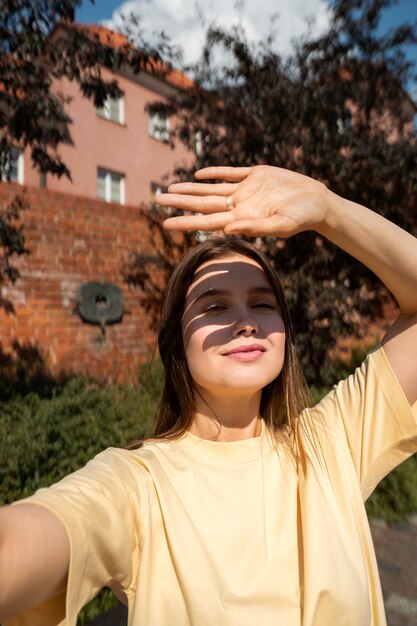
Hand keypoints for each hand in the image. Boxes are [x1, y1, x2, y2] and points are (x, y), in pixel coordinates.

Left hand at [156, 165, 329, 236]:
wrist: (318, 201)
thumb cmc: (302, 218)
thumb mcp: (281, 225)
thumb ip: (256, 228)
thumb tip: (228, 229)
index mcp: (242, 218)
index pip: (207, 221)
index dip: (186, 222)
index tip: (165, 223)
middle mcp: (239, 205)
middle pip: (202, 204)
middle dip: (179, 203)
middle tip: (155, 201)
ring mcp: (246, 190)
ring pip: (210, 189)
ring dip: (190, 190)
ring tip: (168, 190)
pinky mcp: (256, 175)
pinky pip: (230, 173)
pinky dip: (214, 172)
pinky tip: (198, 175)